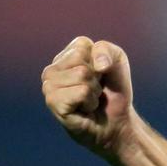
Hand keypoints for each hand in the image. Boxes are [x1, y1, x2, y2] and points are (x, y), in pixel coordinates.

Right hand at [41, 36, 137, 159]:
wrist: (116, 121)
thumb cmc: (113, 90)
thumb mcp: (117, 61)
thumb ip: (107, 50)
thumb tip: (98, 66)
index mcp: (66, 55)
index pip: (82, 44)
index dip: (100, 60)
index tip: (100, 74)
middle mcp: (52, 69)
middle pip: (81, 61)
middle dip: (96, 77)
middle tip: (94, 90)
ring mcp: (49, 86)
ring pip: (81, 75)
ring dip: (93, 91)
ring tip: (89, 99)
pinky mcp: (52, 102)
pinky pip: (81, 92)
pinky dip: (90, 102)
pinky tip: (85, 109)